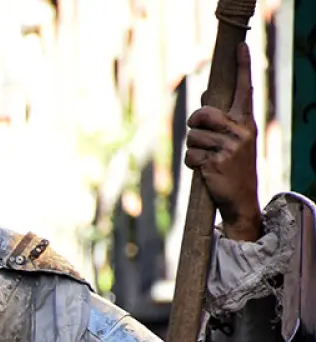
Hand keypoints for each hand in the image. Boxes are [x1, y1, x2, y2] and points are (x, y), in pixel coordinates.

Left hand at [185, 42, 260, 240]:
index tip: (240, 46)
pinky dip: (192, 164)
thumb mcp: (233, 140)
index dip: (242, 67)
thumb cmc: (233, 166)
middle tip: (202, 138)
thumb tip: (204, 94)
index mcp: (246, 123)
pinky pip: (190, 156)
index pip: (245, 90)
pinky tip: (206, 171)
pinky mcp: (216, 162)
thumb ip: (221, 119)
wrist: (241, 200)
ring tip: (208, 160)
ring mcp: (230, 147)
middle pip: (201, 114)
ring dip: (193, 150)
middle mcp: (241, 131)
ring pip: (191, 138)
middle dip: (193, 125)